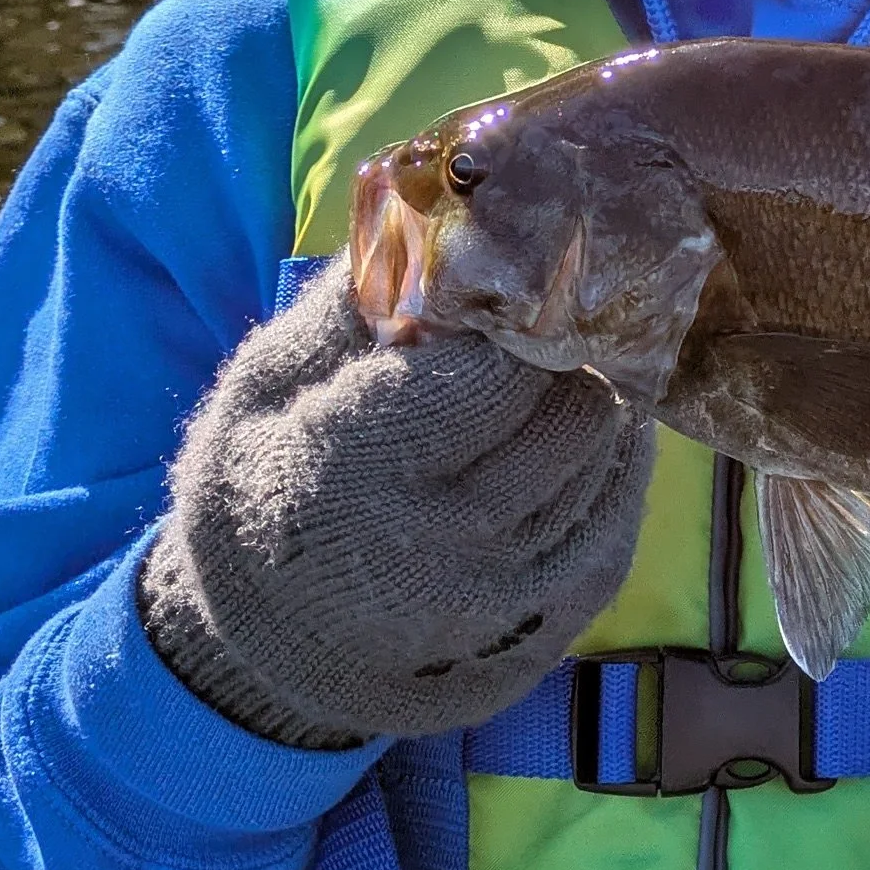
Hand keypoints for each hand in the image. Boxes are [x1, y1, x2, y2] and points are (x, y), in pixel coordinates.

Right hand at [140, 263, 650, 749]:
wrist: (252, 654)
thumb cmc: (254, 492)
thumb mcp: (263, 386)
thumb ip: (352, 304)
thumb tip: (436, 215)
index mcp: (357, 468)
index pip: (503, 363)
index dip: (525, 309)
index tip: (522, 277)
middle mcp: (442, 546)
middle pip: (576, 409)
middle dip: (564, 357)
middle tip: (539, 332)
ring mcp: (500, 606)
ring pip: (608, 465)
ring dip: (592, 409)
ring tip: (548, 384)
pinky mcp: (539, 642)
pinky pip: (617, 533)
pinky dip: (608, 476)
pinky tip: (570, 446)